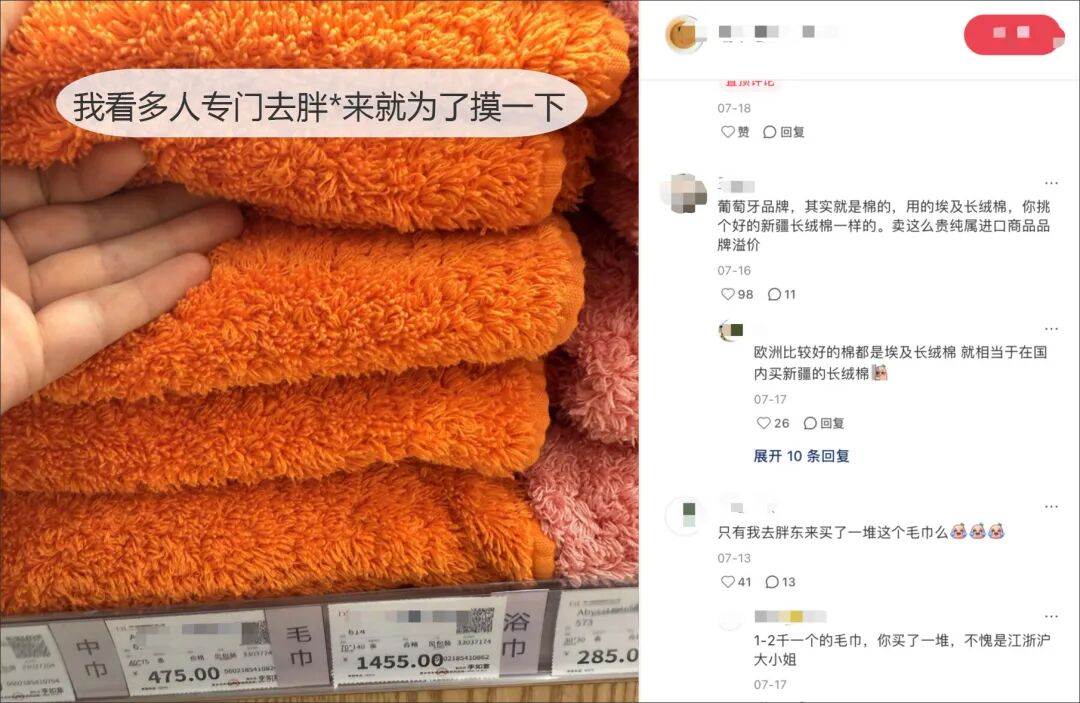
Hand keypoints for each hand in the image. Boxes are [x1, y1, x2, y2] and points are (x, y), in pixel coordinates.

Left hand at [0, 143, 242, 412]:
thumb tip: (22, 4)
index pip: (42, 184)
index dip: (101, 167)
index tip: (154, 148)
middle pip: (86, 226)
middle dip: (159, 208)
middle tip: (226, 189)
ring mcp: (3, 313)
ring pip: (100, 270)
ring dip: (170, 247)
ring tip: (234, 225)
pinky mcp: (22, 364)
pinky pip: (96, 324)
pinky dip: (150, 298)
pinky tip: (200, 271)